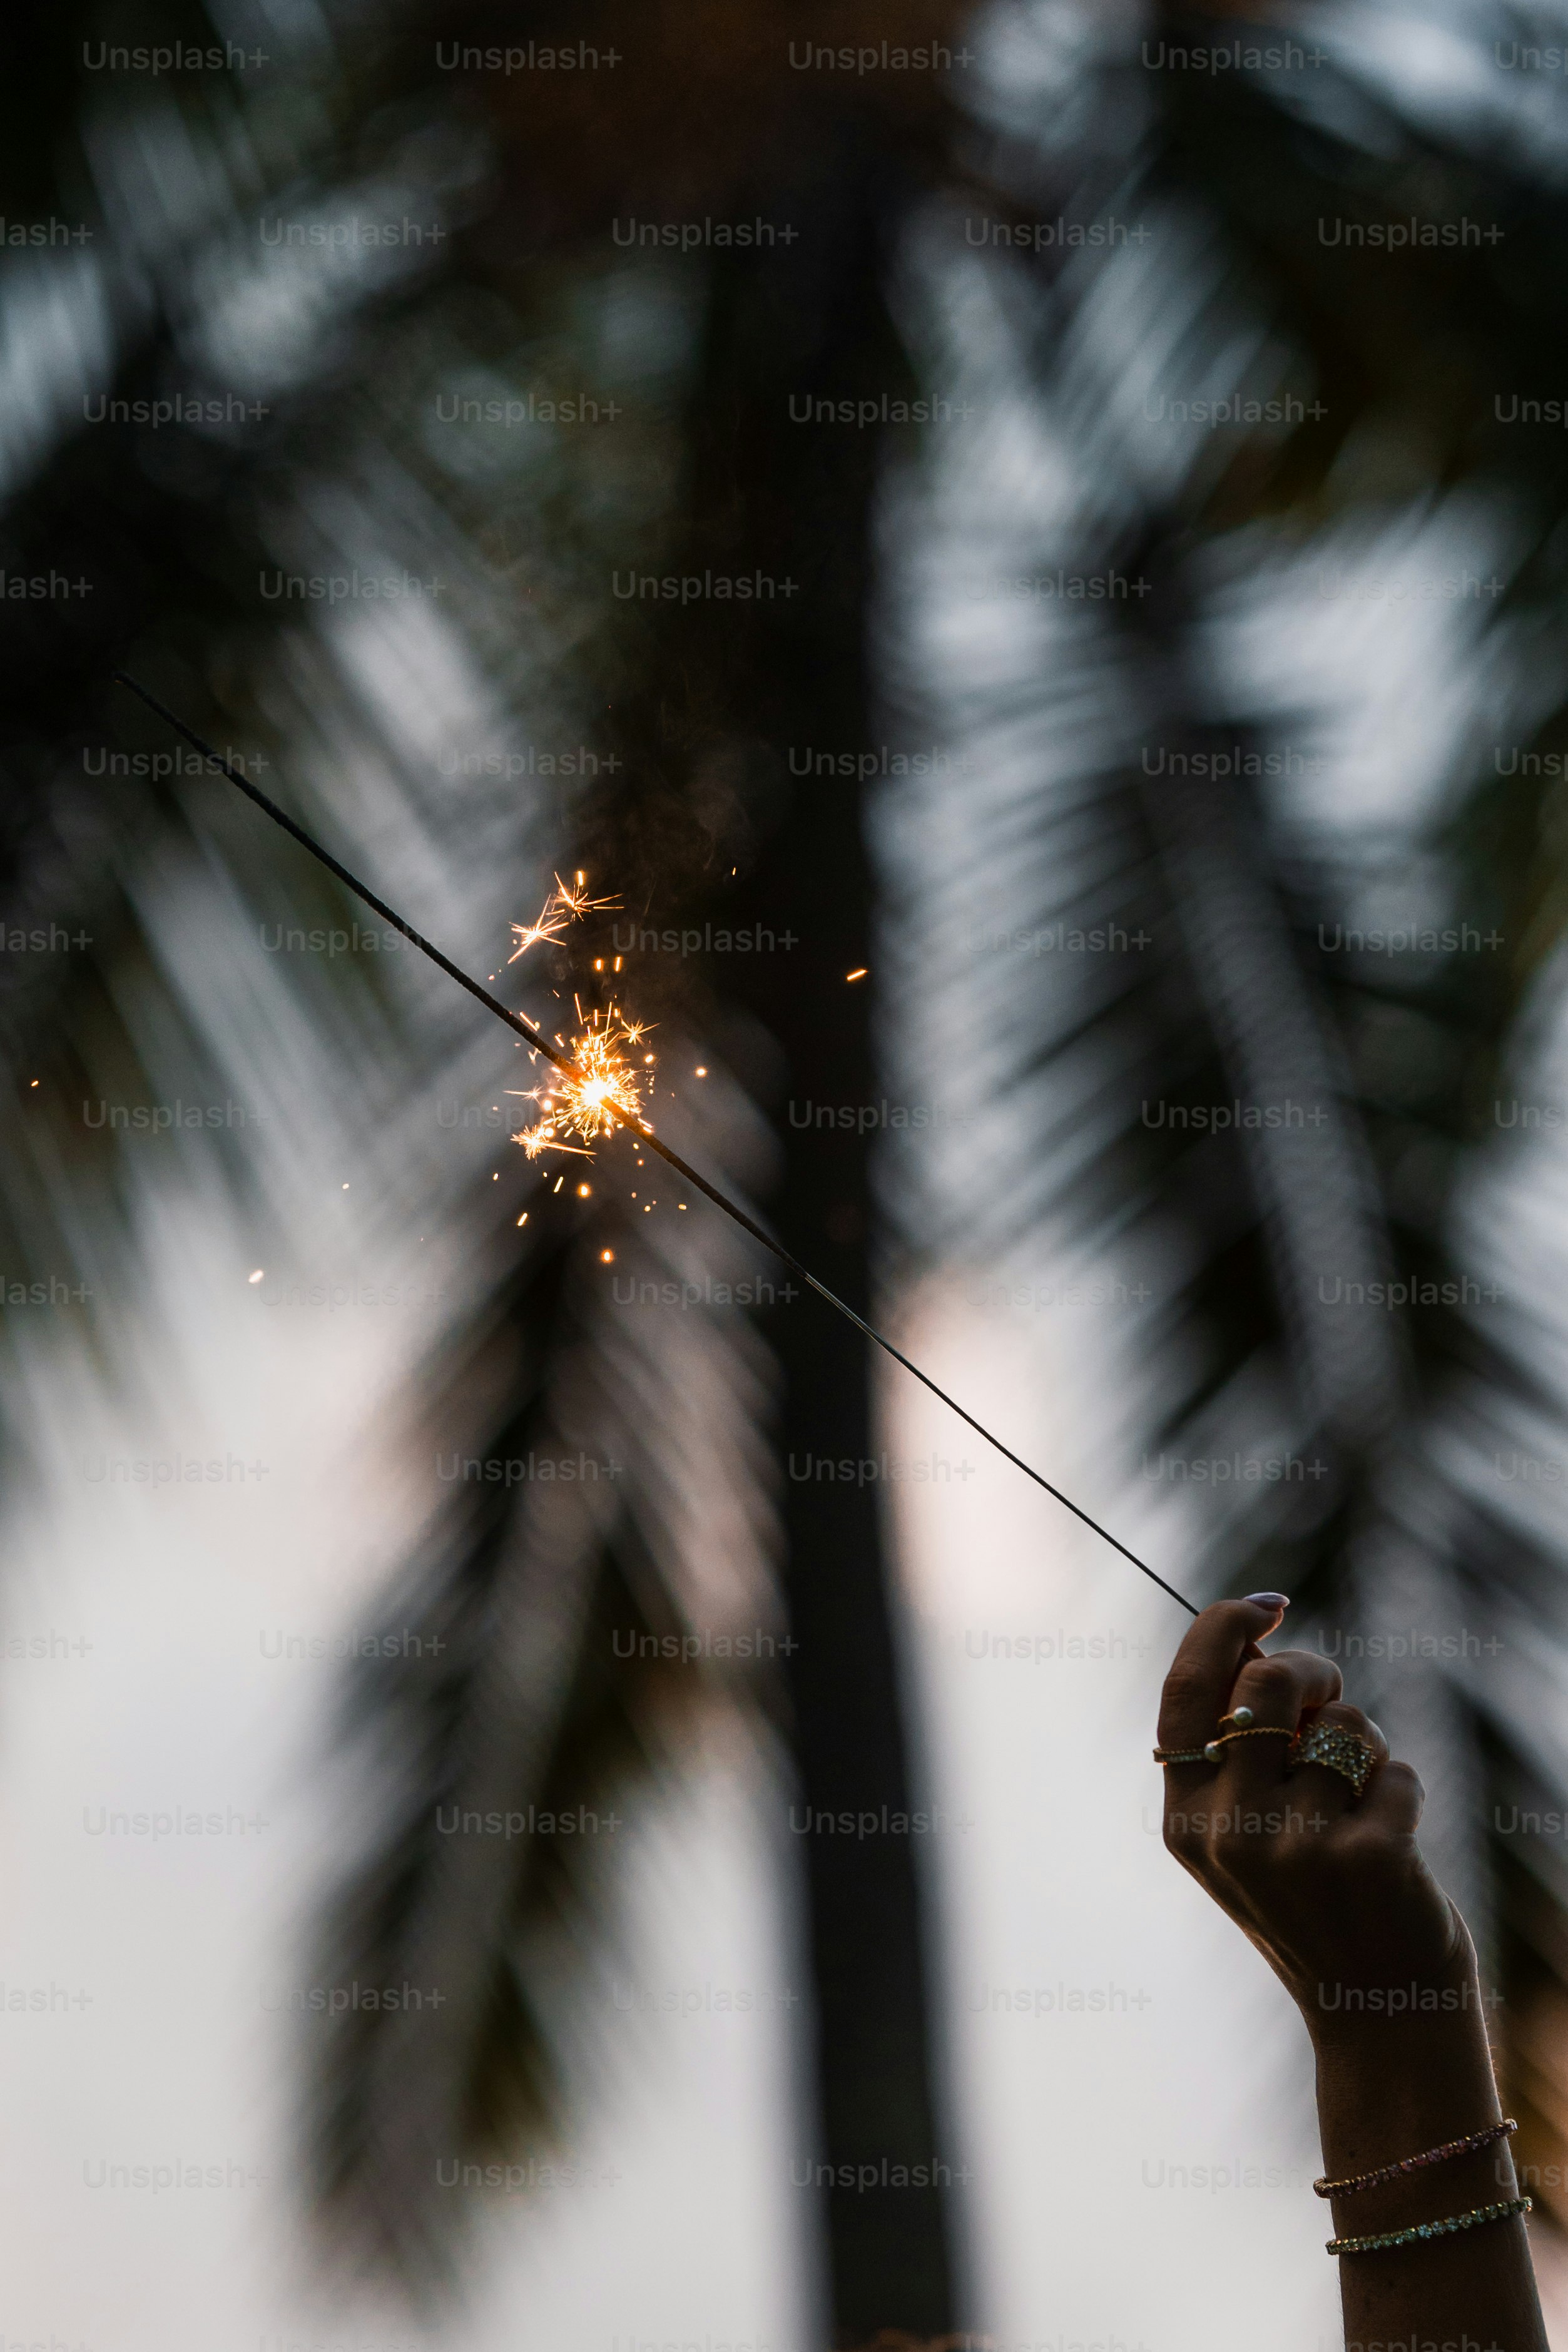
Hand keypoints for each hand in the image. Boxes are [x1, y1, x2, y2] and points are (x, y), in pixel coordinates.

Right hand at [1156, 1596, 1471, 2034]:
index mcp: (1184, 1820)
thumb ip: (1238, 1752)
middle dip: (1316, 1672)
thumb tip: (1262, 1642)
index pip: (1185, 1690)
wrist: (1376, 2016)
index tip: (1266, 1604)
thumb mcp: (1244, 1836)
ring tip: (1360, 1801)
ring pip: (1344, 1725)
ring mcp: (1294, 1848)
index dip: (1221, 1627)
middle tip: (1333, 1701)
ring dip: (1366, 1746)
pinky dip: (1405, 1790)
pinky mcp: (1365, 1859)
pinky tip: (1394, 1844)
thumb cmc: (1316, 1905)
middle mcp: (1227, 1833)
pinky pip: (1395, 1769)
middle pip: (1268, 1683)